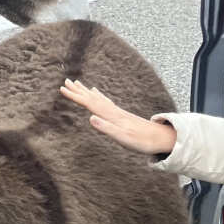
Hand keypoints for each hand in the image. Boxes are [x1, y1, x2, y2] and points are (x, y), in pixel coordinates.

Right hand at [60, 79, 176, 155]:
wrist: (161, 139)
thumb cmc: (142, 141)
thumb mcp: (123, 138)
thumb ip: (107, 128)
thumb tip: (90, 118)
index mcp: (111, 115)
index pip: (89, 103)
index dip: (75, 96)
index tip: (62, 89)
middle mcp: (113, 111)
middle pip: (92, 97)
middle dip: (78, 90)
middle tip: (66, 81)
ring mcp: (118, 112)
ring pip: (98, 98)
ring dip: (86, 91)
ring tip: (78, 84)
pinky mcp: (121, 115)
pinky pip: (105, 101)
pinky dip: (98, 95)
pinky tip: (97, 93)